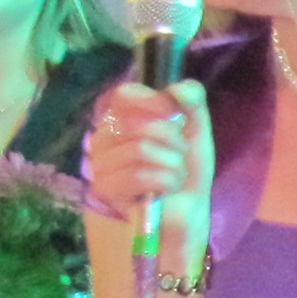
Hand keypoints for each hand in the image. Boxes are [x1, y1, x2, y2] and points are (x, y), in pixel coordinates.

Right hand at [87, 77, 208, 214]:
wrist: (187, 208)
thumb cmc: (185, 167)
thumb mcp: (196, 130)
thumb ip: (192, 102)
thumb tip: (179, 88)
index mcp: (121, 117)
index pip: (123, 95)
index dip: (152, 101)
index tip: (173, 113)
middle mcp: (103, 136)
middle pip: (138, 124)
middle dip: (173, 141)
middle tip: (179, 155)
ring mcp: (100, 163)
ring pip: (141, 150)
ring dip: (172, 165)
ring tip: (174, 174)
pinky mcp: (104, 189)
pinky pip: (140, 176)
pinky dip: (166, 182)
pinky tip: (167, 189)